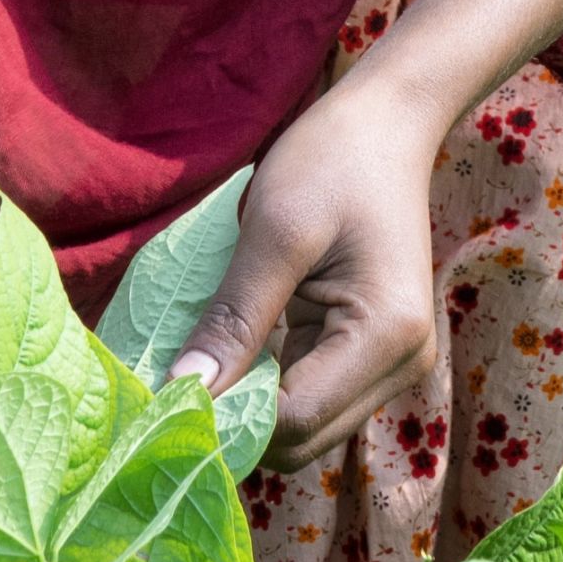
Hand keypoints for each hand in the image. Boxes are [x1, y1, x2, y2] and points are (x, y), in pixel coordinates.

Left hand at [167, 75, 446, 470]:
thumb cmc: (330, 162)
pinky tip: (230, 343)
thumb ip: (233, 317)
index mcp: (386, 337)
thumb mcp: (274, 232)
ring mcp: (388, 363)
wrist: (384, 124)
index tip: (162, 390)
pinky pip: (307, 390)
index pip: (295, 421)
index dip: (227, 416)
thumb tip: (184, 390)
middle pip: (302, 437)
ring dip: (247, 400)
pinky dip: (264, 379)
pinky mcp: (368, 351)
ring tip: (195, 356)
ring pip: (303, 422)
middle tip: (168, 378)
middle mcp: (401, 367)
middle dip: (235, 417)